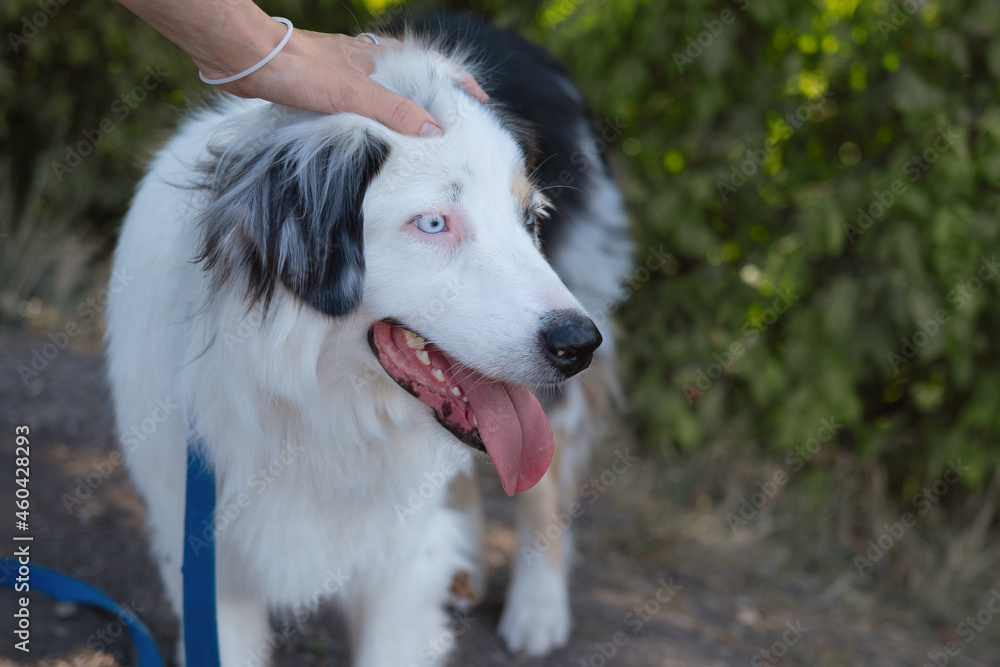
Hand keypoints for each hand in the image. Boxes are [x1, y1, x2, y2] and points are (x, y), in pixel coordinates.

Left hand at [204, 28, 488, 136]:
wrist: (250, 59)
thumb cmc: (300, 71)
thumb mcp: (353, 94)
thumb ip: (394, 111)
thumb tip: (434, 131)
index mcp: (384, 59)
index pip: (436, 67)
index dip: (460, 82)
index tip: (479, 100)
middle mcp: (370, 60)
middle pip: (417, 76)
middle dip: (438, 96)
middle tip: (453, 121)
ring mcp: (348, 69)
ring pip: (390, 86)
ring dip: (408, 104)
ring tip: (420, 130)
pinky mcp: (326, 82)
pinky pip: (364, 97)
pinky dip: (377, 110)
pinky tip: (370, 127)